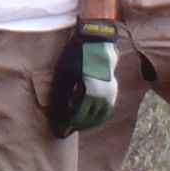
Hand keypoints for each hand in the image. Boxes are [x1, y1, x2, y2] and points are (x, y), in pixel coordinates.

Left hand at [46, 20, 119, 136]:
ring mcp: (111, 93)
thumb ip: (62, 93)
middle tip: (65, 130)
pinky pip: (107, 110)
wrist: (95, 40)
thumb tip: (56, 110)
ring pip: (100, 116)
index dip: (67, 124)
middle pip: (89, 118)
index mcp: (90, 91)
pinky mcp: (114, 90)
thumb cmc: (76, 55)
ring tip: (77, 126)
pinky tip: (89, 119)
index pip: (77, 115)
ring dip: (89, 123)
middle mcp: (103, 95)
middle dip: (77, 125)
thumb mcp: (65, 73)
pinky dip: (98, 117)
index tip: (59, 129)